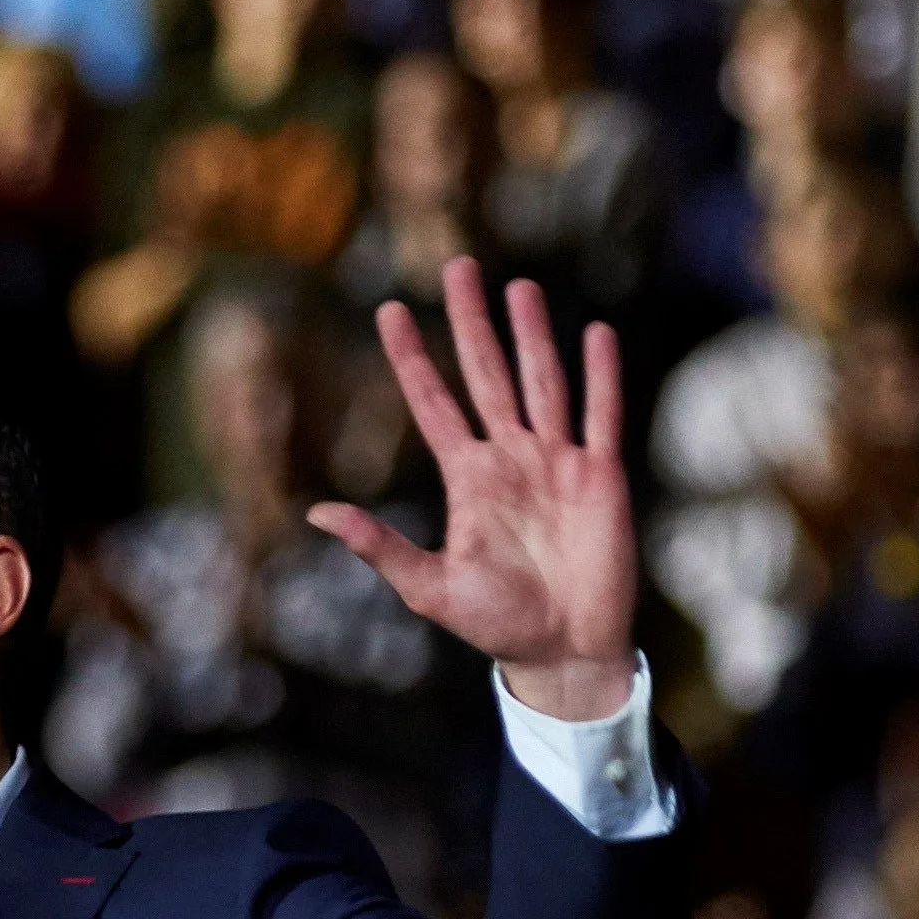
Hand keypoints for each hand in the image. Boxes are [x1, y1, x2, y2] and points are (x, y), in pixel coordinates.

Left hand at [310, 257, 636, 721]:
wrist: (565, 651)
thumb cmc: (496, 624)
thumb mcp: (428, 587)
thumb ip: (379, 546)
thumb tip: (316, 513)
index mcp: (467, 478)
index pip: (434, 403)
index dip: (412, 358)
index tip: (390, 311)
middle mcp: (510, 458)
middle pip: (487, 374)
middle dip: (472, 322)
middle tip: (458, 266)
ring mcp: (557, 462)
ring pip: (542, 382)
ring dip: (532, 335)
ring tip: (519, 287)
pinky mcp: (601, 477)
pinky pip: (602, 416)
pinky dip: (601, 377)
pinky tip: (596, 334)